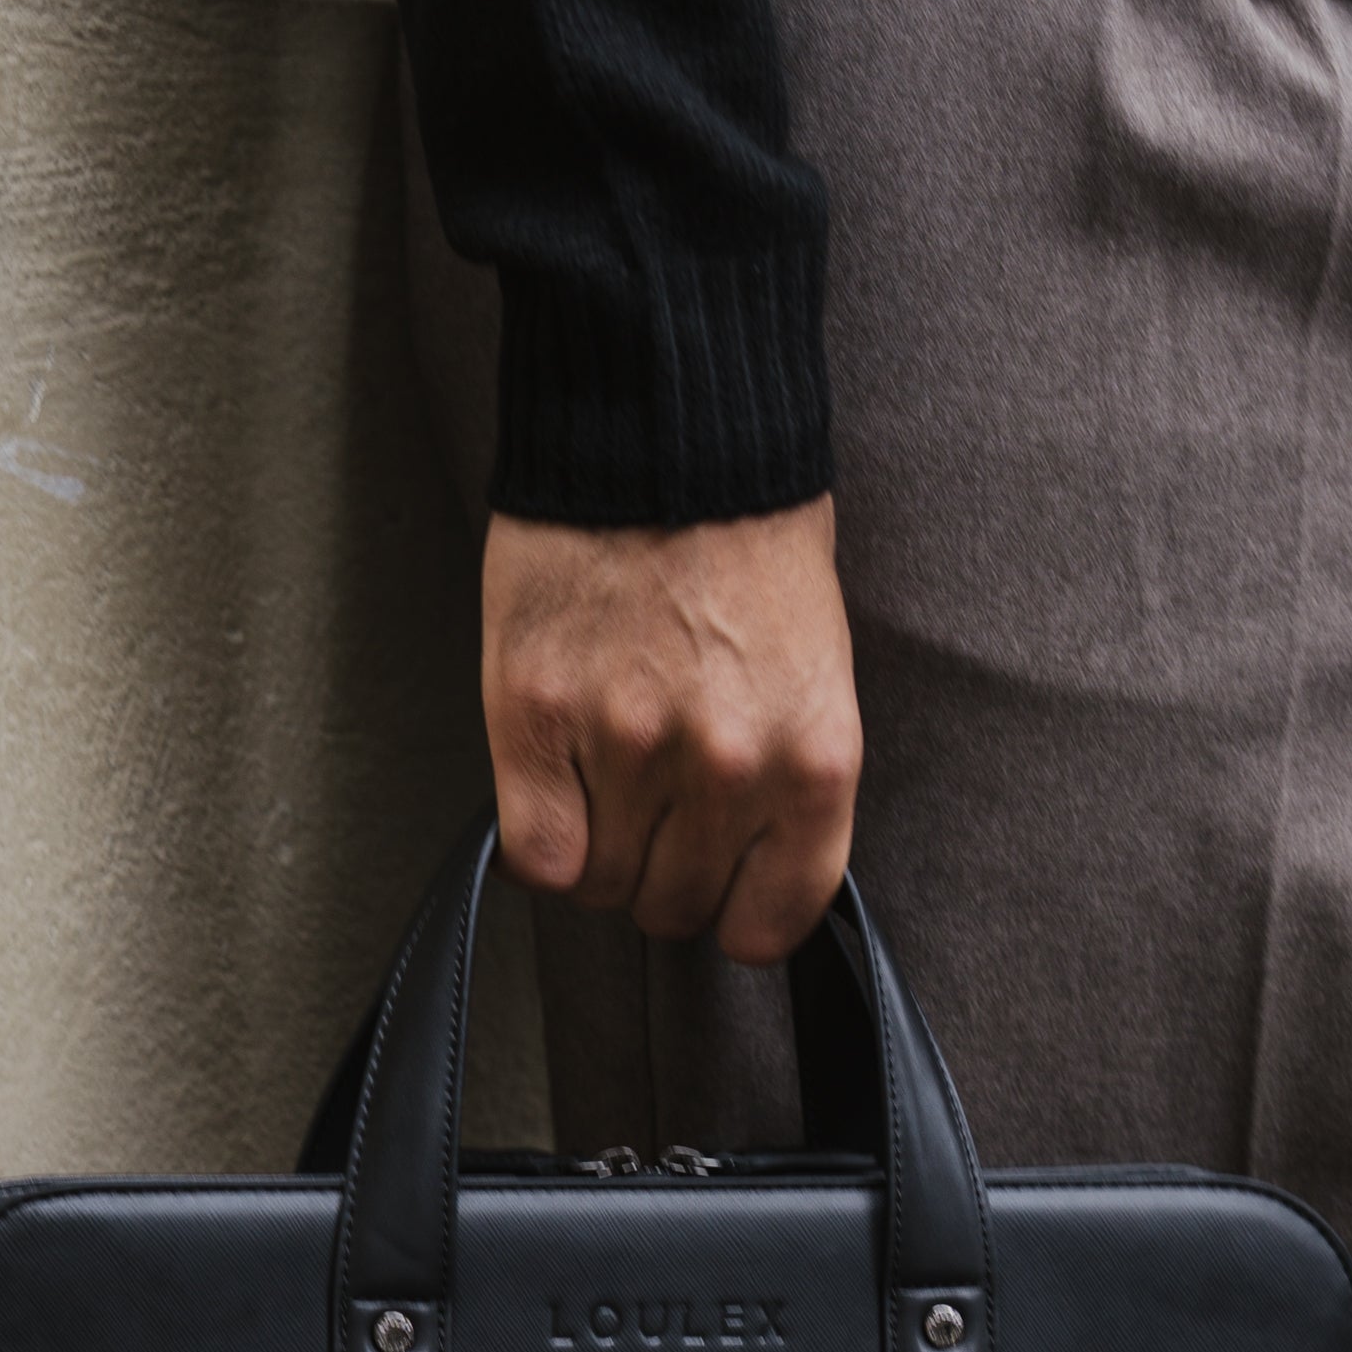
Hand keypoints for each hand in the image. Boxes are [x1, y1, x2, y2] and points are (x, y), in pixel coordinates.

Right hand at [482, 494, 861, 964]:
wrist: (670, 432)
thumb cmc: (748, 541)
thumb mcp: (814, 673)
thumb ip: (787, 781)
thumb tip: (748, 870)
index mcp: (814, 761)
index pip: (770, 919)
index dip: (734, 913)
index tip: (717, 887)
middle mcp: (728, 767)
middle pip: (675, 905)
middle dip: (659, 873)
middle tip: (647, 813)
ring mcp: (629, 744)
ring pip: (601, 884)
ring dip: (596, 850)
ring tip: (600, 782)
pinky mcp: (540, 714)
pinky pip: (537, 851)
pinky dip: (538, 842)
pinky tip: (549, 793)